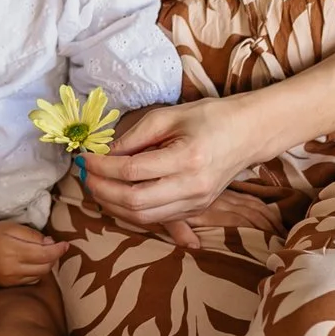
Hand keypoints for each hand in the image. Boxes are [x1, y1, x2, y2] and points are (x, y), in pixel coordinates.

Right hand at [0, 220, 68, 286]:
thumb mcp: (10, 227)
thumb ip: (31, 235)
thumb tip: (50, 244)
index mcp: (13, 251)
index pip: (45, 254)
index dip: (58, 249)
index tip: (66, 244)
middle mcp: (12, 269)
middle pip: (44, 267)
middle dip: (52, 257)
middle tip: (52, 246)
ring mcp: (9, 280)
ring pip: (38, 276)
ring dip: (44, 266)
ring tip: (41, 254)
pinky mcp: (6, 285)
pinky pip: (28, 281)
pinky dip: (34, 273)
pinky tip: (30, 264)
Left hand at [79, 99, 272, 243]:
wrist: (249, 134)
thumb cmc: (209, 117)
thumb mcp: (169, 116)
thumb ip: (135, 136)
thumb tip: (105, 153)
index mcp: (187, 159)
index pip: (132, 171)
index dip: (102, 167)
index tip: (85, 158)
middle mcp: (193, 187)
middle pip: (135, 202)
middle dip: (102, 190)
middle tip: (85, 175)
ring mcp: (197, 203)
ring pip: (144, 218)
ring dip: (113, 205)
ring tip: (96, 186)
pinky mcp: (197, 210)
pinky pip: (157, 219)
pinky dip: (131, 212)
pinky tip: (117, 197)